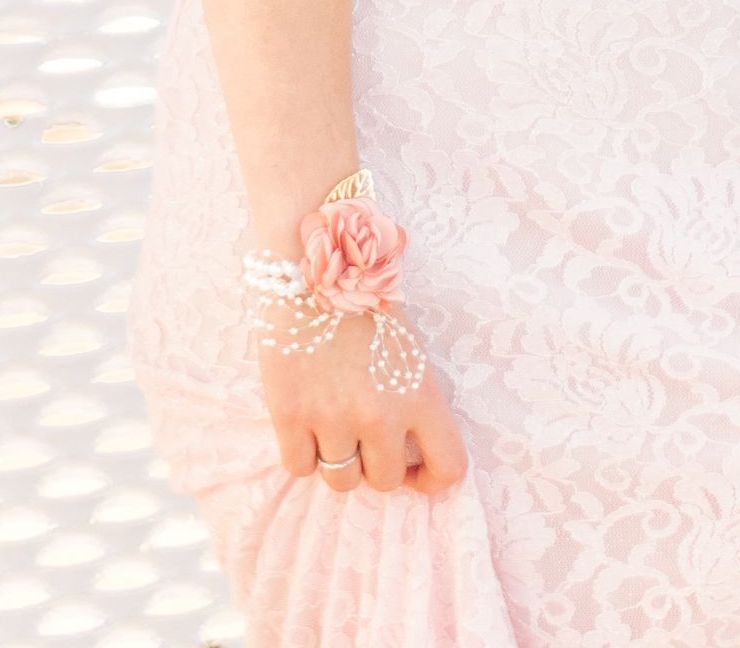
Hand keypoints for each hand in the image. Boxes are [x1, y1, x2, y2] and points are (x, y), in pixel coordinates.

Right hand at [261, 308, 468, 498]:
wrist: (309, 258)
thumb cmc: (362, 296)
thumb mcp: (407, 345)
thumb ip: (411, 398)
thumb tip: (407, 448)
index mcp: (421, 392)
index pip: (449, 467)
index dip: (431, 479)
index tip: (413, 468)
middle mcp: (381, 414)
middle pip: (385, 481)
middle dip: (374, 460)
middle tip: (360, 429)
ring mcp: (333, 418)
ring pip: (342, 480)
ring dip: (337, 458)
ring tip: (330, 420)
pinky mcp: (290, 415)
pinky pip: (299, 467)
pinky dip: (302, 451)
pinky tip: (303, 418)